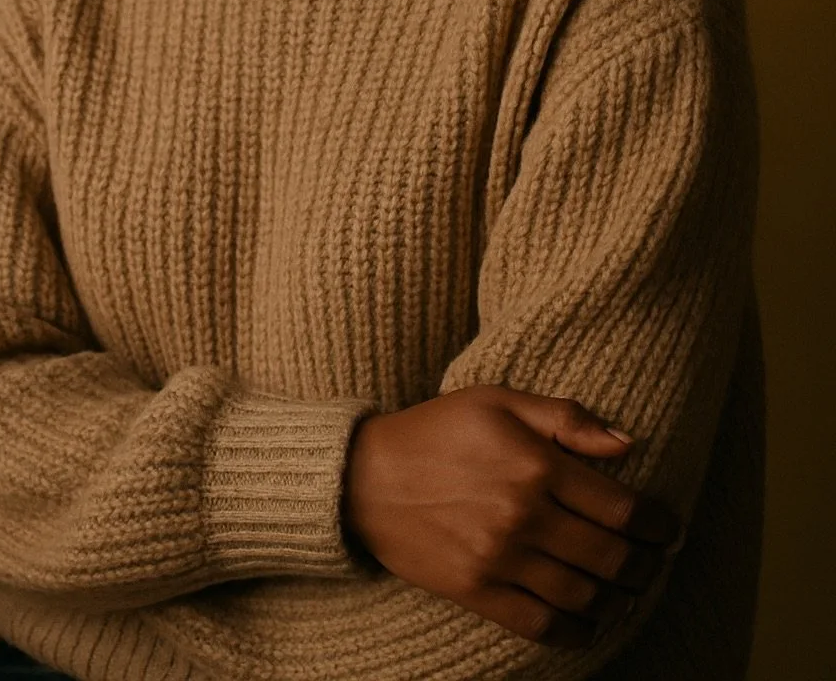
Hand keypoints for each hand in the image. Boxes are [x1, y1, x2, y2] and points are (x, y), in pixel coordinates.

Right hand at [341, 384, 682, 648]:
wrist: (365, 476)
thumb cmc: (437, 429)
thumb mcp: (499, 400)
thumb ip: (566, 418)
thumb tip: (628, 444)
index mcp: (535, 464)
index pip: (621, 507)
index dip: (657, 523)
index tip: (668, 527)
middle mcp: (523, 515)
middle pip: (611, 557)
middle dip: (646, 565)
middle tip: (655, 562)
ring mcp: (499, 558)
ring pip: (584, 596)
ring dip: (619, 600)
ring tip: (628, 591)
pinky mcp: (476, 591)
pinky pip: (541, 625)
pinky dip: (576, 632)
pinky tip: (590, 622)